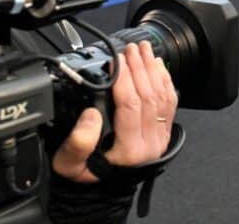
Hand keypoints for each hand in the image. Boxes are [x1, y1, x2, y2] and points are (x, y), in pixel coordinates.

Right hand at [52, 42, 177, 182]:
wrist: (102, 190)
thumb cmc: (85, 174)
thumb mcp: (68, 164)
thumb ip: (77, 143)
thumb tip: (91, 114)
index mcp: (129, 151)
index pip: (130, 105)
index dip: (124, 79)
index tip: (116, 60)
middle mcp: (150, 144)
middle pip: (149, 96)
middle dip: (140, 68)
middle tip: (130, 49)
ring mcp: (160, 138)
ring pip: (163, 97)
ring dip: (154, 70)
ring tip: (144, 50)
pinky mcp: (164, 132)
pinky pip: (170, 103)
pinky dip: (165, 81)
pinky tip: (158, 66)